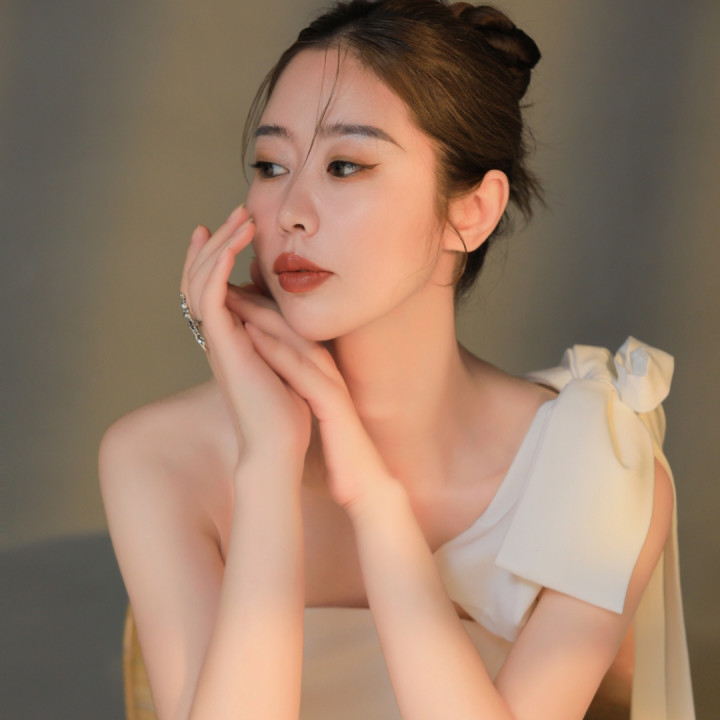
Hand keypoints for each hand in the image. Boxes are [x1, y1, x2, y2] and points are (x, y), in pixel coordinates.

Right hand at [180, 205, 311, 470]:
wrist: (283, 441)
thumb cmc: (289, 406)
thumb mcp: (287, 355)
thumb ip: (280, 330)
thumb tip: (291, 307)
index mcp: (231, 337)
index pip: (214, 286)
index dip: (218, 254)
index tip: (232, 226)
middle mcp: (218, 336)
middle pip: (201, 277)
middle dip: (218, 240)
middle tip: (236, 211)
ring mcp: (218, 340)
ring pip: (201, 282)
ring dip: (219, 246)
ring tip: (239, 218)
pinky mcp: (224, 346)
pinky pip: (209, 300)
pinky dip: (216, 270)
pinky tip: (228, 247)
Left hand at [231, 293, 396, 511]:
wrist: (361, 481)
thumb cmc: (334, 447)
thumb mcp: (308, 408)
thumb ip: (293, 386)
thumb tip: (269, 373)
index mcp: (319, 371)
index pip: (288, 332)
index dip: (259, 308)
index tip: (227, 291)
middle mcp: (327, 369)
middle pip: (291, 327)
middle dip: (257, 301)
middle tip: (224, 280)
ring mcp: (332, 383)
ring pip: (297, 341)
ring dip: (263, 316)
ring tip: (231, 295)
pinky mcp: (333, 403)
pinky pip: (302, 371)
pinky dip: (277, 352)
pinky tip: (252, 337)